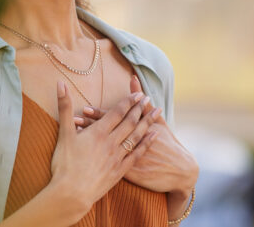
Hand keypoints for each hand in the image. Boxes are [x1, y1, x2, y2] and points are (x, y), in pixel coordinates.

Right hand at [49, 81, 159, 216]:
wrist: (71, 194)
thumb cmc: (64, 164)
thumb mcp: (63, 133)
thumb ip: (64, 107)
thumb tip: (60, 83)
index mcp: (98, 132)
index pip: (117, 113)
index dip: (128, 102)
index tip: (138, 94)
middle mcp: (111, 142)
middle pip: (129, 122)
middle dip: (140, 109)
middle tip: (149, 99)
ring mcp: (117, 157)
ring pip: (136, 136)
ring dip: (148, 122)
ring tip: (157, 112)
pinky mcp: (120, 171)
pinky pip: (137, 153)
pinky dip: (147, 143)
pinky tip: (154, 136)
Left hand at [74, 75, 198, 195]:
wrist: (179, 171)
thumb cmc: (168, 144)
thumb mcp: (158, 122)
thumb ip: (142, 102)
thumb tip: (133, 79)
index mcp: (136, 130)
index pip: (114, 119)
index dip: (99, 114)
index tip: (84, 108)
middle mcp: (130, 143)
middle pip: (107, 133)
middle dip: (90, 126)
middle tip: (74, 119)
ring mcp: (128, 159)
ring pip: (103, 149)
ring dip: (89, 142)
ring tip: (75, 135)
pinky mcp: (127, 174)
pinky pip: (107, 166)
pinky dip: (95, 160)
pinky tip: (82, 157)